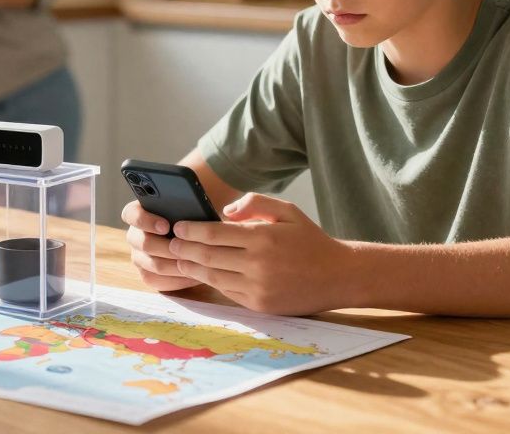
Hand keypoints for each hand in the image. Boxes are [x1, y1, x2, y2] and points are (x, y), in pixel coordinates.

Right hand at [121, 199, 202, 292]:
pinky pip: (155, 280)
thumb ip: (193, 197)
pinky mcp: (148, 274)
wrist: (206, 235)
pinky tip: (194, 275)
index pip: (131, 214)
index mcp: (140, 211)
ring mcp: (139, 256)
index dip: (146, 220)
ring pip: (151, 264)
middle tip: (187, 249)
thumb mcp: (200, 199)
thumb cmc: (201, 212)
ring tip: (195, 263)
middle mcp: (136, 234)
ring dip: (174, 265)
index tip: (166, 226)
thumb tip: (197, 203)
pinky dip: (175, 279)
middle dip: (166, 247)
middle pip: (142, 243)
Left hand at [169, 193, 350, 315]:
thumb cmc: (310, 240)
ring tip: (179, 258)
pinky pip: (227, 291)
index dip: (191, 230)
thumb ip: (255, 204)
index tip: (178, 226)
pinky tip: (203, 273)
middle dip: (185, 248)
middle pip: (208, 255)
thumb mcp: (287, 211)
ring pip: (213, 275)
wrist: (338, 276)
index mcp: (263, 237)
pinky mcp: (259, 305)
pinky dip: (212, 281)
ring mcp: (257, 287)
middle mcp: (258, 263)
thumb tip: (224, 212)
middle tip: (170, 242)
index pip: (215, 233)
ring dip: (193, 267)